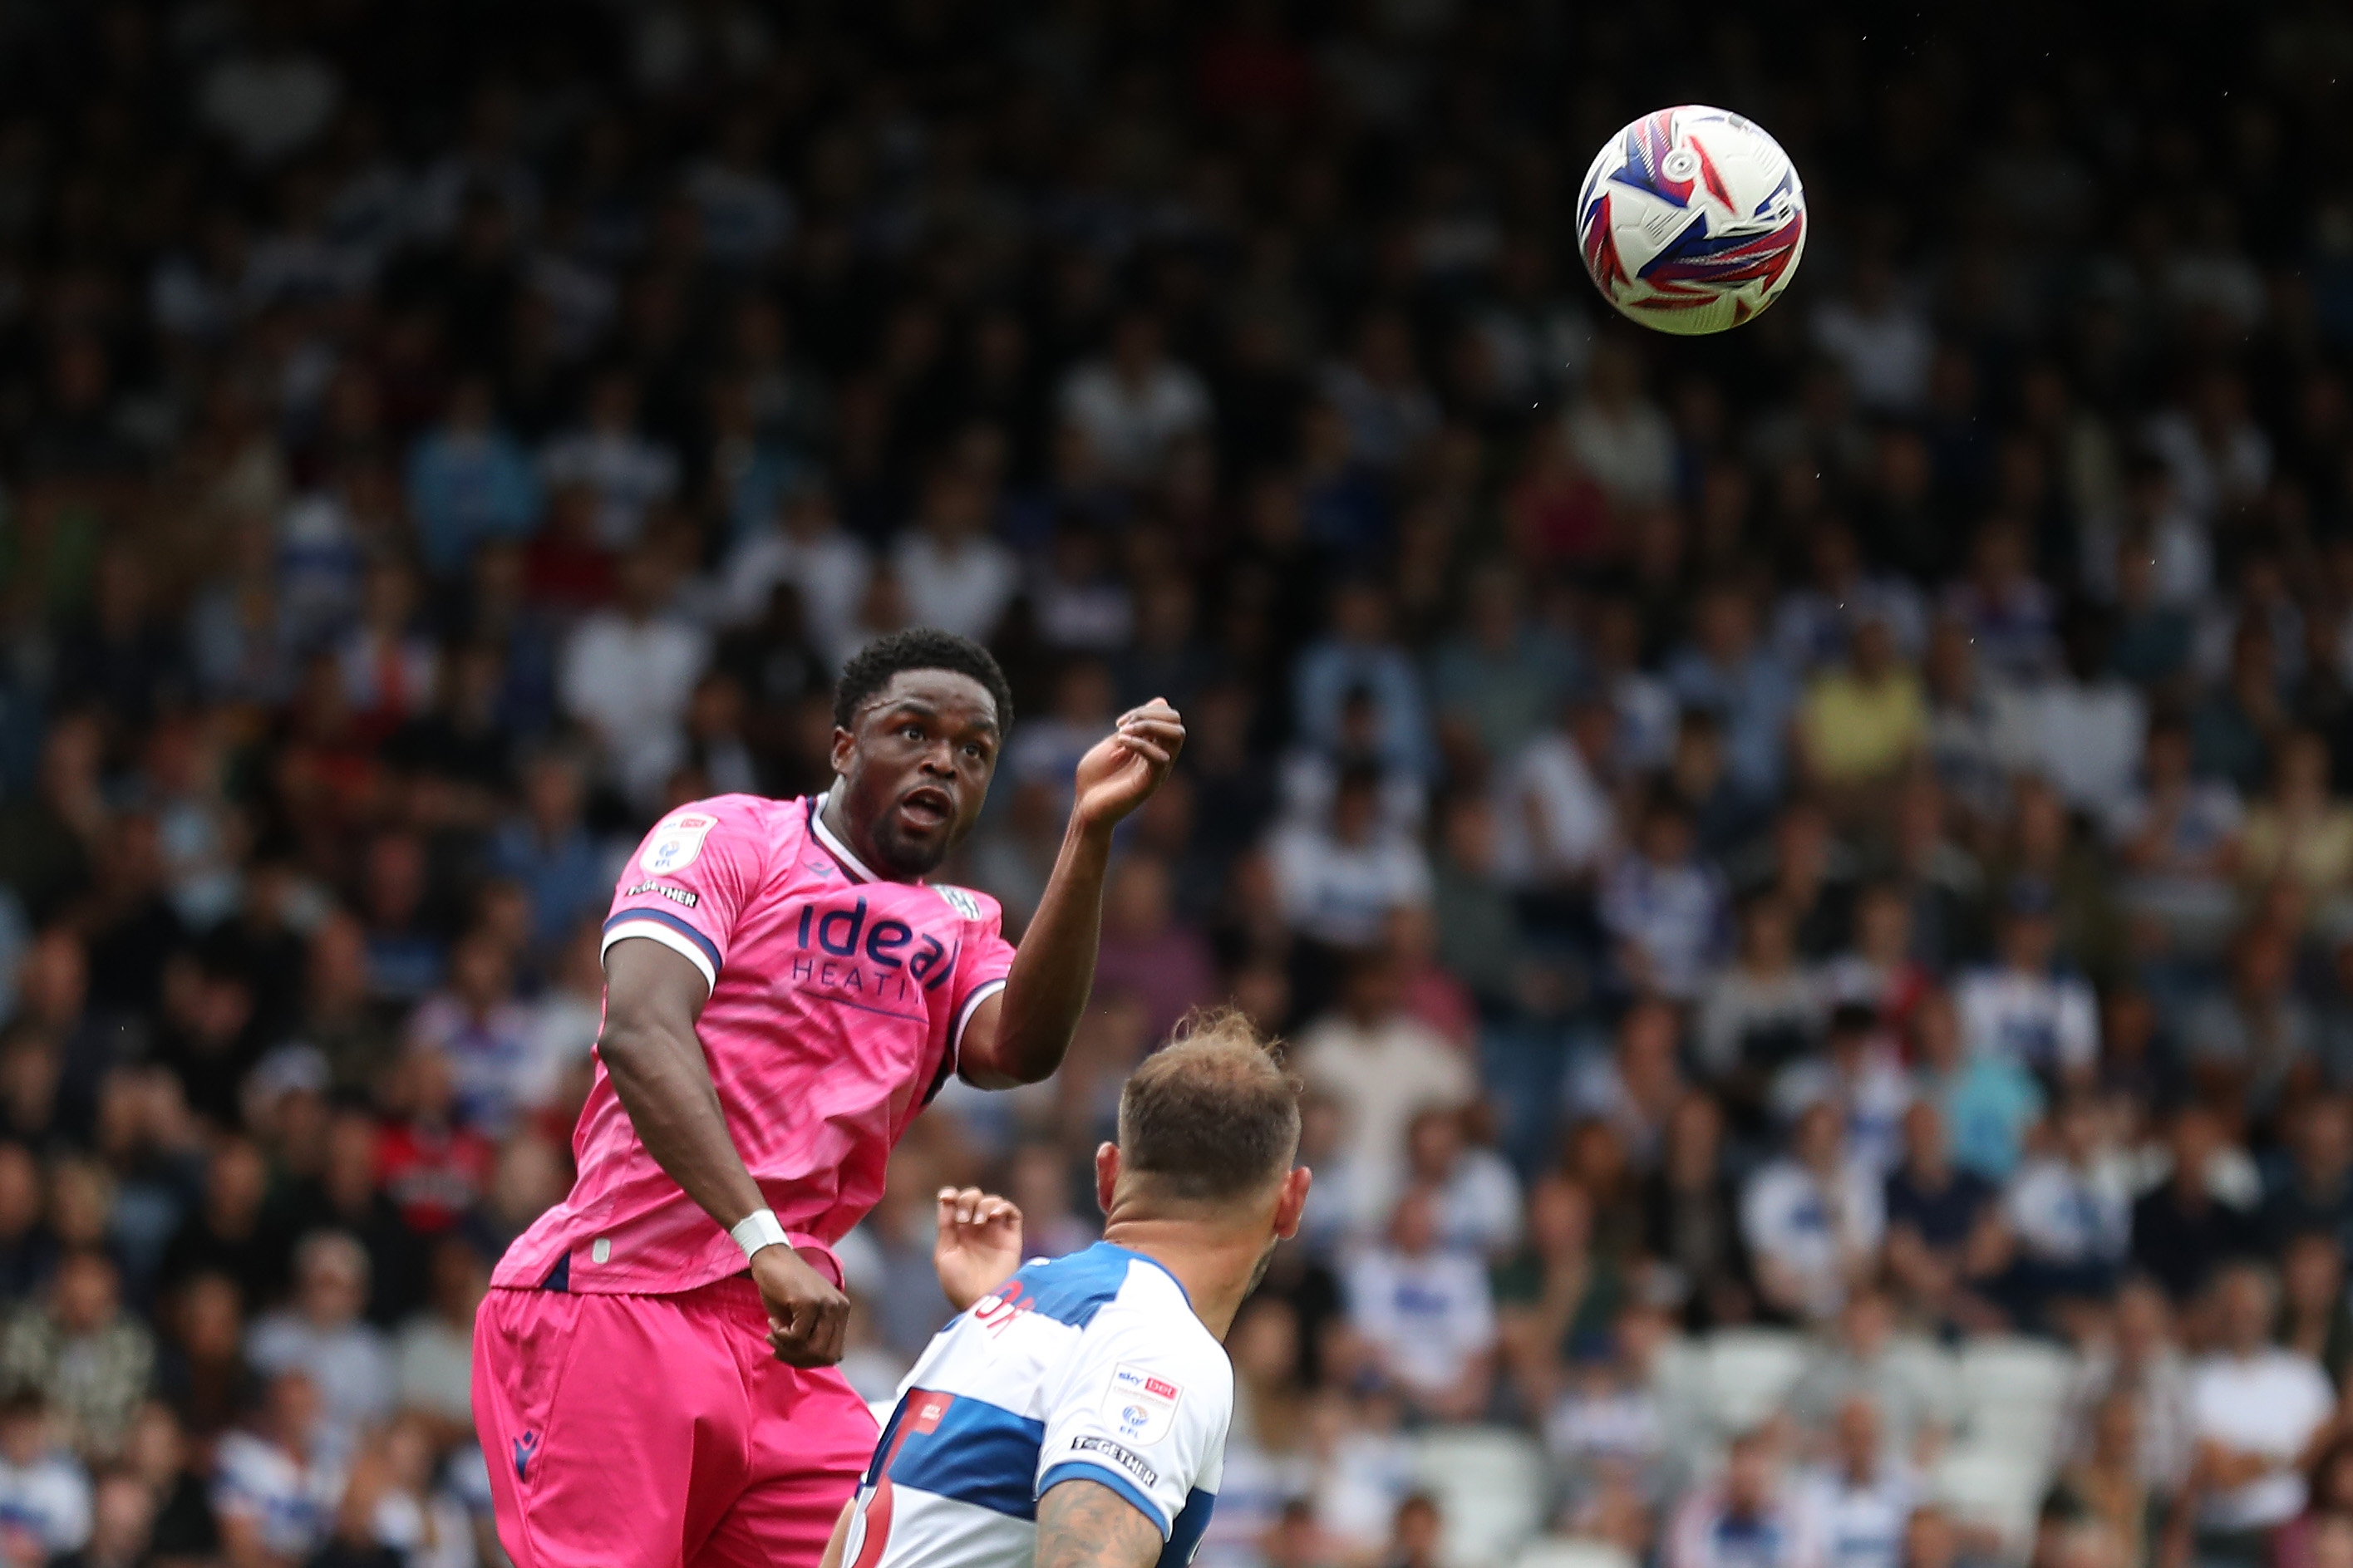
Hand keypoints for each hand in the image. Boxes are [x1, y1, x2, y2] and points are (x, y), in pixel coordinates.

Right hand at [755, 1243, 849, 1365]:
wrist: (770, 1258)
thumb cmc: (783, 1288)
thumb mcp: (802, 1317)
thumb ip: (811, 1338)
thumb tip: (808, 1362)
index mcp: (842, 1312)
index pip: (834, 1354)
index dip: (810, 1361)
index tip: (789, 1352)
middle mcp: (840, 1308)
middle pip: (826, 1357)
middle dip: (798, 1359)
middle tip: (777, 1347)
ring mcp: (827, 1304)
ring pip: (813, 1350)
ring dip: (788, 1350)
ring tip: (773, 1335)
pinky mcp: (810, 1302)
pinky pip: (797, 1338)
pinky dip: (780, 1337)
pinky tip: (772, 1321)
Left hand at [934, 1186, 1023, 1310]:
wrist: (981, 1301)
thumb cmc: (959, 1284)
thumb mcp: (944, 1254)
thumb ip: (945, 1226)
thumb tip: (946, 1198)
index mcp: (957, 1232)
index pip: (955, 1203)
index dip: (952, 1195)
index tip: (948, 1197)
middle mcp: (976, 1229)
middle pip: (973, 1197)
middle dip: (967, 1200)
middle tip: (964, 1219)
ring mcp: (994, 1231)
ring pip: (992, 1201)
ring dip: (984, 1204)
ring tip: (979, 1221)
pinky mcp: (1011, 1236)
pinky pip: (1012, 1212)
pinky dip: (1003, 1207)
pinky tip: (993, 1217)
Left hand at [1072, 699, 1184, 831]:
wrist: (1085, 808)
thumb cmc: (1095, 780)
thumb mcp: (1113, 743)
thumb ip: (1135, 726)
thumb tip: (1161, 702)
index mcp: (1152, 748)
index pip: (1169, 718)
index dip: (1147, 710)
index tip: (1120, 723)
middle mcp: (1160, 758)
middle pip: (1176, 723)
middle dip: (1150, 714)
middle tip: (1124, 725)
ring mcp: (1157, 771)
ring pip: (1176, 736)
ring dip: (1149, 725)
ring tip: (1124, 733)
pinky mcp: (1149, 783)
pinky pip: (1161, 757)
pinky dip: (1141, 743)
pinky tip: (1121, 743)